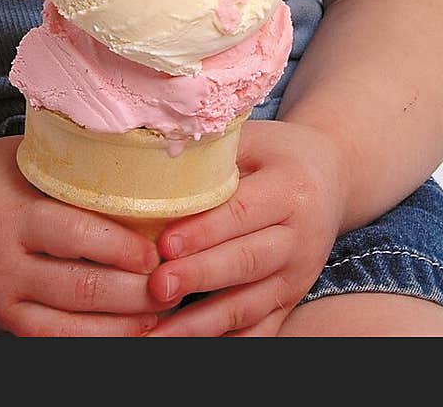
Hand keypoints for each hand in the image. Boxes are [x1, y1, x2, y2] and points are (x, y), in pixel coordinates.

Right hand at [0, 134, 168, 335]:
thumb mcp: (18, 157)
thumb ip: (68, 165)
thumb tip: (137, 160)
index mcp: (12, 215)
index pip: (75, 236)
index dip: (121, 249)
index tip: (157, 252)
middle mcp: (4, 265)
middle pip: (80, 290)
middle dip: (135, 296)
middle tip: (174, 286)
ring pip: (70, 330)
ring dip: (122, 328)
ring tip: (161, 316)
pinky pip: (50, 345)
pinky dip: (91, 343)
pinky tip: (123, 334)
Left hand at [143, 118, 346, 335]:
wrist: (330, 175)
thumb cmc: (276, 152)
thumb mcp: (251, 139)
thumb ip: (211, 154)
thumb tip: (152, 166)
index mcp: (290, 189)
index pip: (241, 213)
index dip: (203, 231)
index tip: (164, 245)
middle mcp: (300, 237)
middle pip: (246, 262)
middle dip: (198, 277)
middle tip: (156, 287)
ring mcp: (298, 275)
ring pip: (249, 305)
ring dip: (202, 323)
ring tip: (159, 331)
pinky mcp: (292, 300)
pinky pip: (259, 331)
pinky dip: (223, 341)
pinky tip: (186, 342)